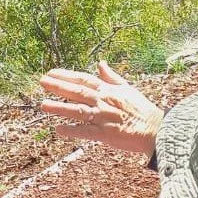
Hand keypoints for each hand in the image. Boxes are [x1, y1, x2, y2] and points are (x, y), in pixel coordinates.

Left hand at [39, 62, 163, 158]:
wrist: (156, 129)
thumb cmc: (142, 109)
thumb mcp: (128, 88)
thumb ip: (112, 77)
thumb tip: (100, 63)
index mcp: (108, 90)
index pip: (84, 80)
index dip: (66, 75)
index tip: (51, 73)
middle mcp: (104, 101)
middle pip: (77, 92)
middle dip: (58, 86)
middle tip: (42, 82)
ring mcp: (103, 117)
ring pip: (78, 110)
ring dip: (59, 107)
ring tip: (43, 105)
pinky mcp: (105, 134)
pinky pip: (85, 131)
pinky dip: (72, 130)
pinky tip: (58, 129)